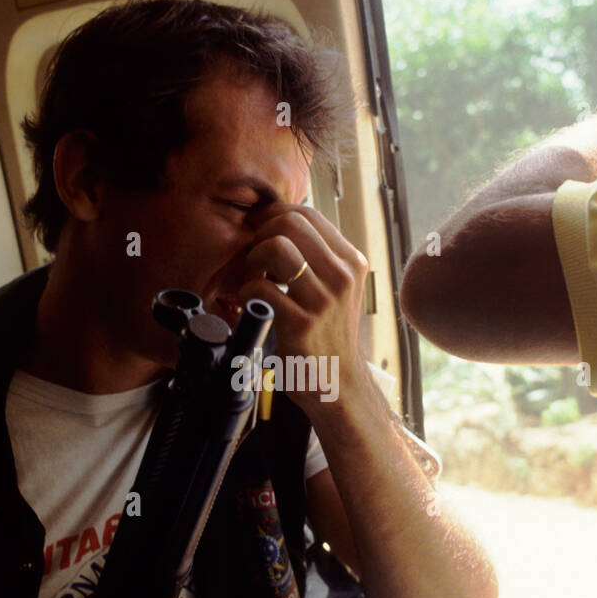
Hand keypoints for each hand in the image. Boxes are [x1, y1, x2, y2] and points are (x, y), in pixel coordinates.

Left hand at [234, 204, 376, 417]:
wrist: (339, 383)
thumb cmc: (328, 334)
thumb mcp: (336, 289)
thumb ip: (317, 258)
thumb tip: (278, 223)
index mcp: (351, 261)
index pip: (306, 214)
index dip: (272, 217)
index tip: (258, 233)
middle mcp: (342, 276)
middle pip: (290, 223)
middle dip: (261, 236)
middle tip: (253, 260)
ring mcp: (324, 300)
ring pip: (276, 248)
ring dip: (252, 262)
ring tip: (252, 281)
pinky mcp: (303, 324)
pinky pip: (261, 289)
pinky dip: (246, 294)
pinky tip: (251, 306)